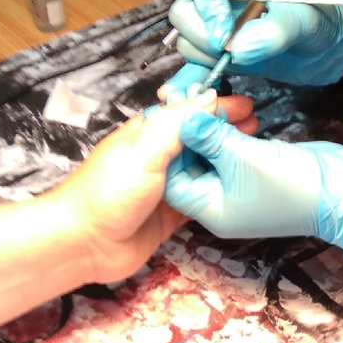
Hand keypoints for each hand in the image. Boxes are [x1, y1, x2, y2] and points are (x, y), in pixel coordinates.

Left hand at [52, 93, 256, 281]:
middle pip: (200, 138)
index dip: (218, 107)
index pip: (190, 112)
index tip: (248, 106)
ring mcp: (167, 185)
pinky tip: (238, 187)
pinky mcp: (172, 212)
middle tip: (258, 129)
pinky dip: (220, 189)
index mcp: (149, 133)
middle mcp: (159, 156)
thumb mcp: (143, 150)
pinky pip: (202, 196)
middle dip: (228, 131)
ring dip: (227, 159)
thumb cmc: (107, 193)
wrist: (84, 243)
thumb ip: (176, 124)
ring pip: (203, 166)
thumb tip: (209, 99)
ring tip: (254, 154)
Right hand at [160, 0, 342, 98]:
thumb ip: (274, 32)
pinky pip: (193, 64)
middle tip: (232, 49)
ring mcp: (212, 24)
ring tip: (243, 59)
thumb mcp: (304, 21)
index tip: (224, 32)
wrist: (322, 48)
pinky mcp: (215, 53)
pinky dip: (199, 77)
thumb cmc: (316, 20)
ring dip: (208, 56)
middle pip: (181, 10)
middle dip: (203, 34)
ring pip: (185, 40)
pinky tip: (210, 87)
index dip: (203, 3)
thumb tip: (237, 49)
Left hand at [163, 112, 342, 258]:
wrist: (342, 196)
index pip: (171, 174)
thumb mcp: (241, 158)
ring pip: (210, 157)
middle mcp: (215, 203)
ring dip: (213, 129)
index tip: (176, 107)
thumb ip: (208, 134)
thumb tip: (182, 112)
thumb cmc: (289, 187)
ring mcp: (234, 192)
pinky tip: (238, 113)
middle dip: (193, 131)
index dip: (171, 141)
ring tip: (221, 100)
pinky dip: (230, 135)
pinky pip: (229, 156)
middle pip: (189, 164)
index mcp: (206, 208)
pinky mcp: (252, 178)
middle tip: (197, 97)